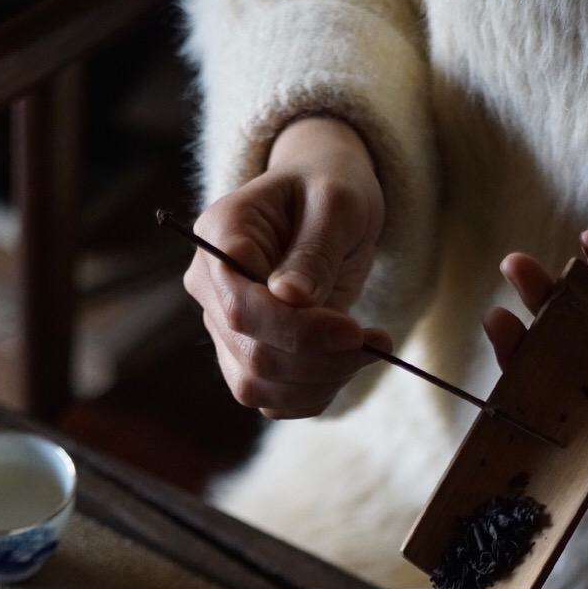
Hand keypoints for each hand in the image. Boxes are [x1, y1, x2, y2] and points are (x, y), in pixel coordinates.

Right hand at [185, 117, 388, 418]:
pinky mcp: (246, 357)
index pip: (240, 308)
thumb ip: (315, 248)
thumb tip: (291, 298)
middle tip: (377, 343)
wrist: (325, 205)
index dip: (297, 331)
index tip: (354, 331)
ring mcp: (224, 328)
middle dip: (321, 360)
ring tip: (370, 349)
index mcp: (219, 236)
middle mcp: (210, 287)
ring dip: (323, 381)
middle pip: (252, 355)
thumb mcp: (337, 200)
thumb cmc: (330, 188)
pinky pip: (274, 400)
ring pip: (258, 386)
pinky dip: (317, 394)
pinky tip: (348, 364)